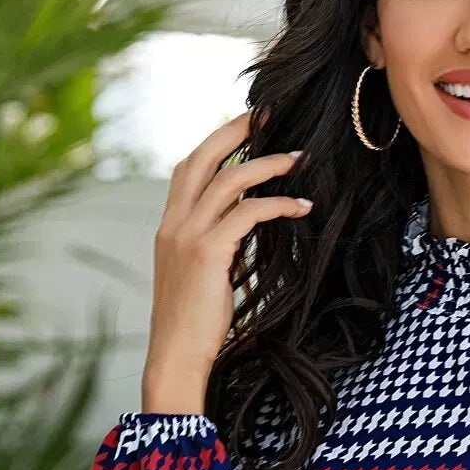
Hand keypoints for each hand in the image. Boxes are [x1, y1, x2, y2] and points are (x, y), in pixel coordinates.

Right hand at [142, 108, 312, 414]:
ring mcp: (187, 235)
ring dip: (267, 164)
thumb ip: (214, 248)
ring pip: (228, 180)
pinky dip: (277, 204)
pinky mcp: (208, 252)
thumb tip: (242, 232)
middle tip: (270, 114)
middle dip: (236, 131)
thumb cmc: (194, 325)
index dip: (216, 141)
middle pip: (202, 157)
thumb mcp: (199, 277)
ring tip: (299, 159)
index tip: (246, 126)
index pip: (188, 167)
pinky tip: (302, 208)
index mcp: (168, 226)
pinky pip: (247, 214)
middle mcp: (173, 223)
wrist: (176, 356)